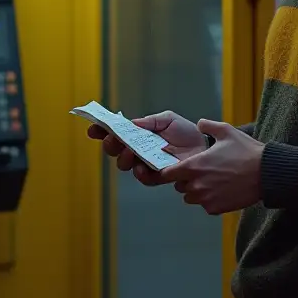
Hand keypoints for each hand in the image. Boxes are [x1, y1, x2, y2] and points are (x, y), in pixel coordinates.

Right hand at [87, 110, 206, 186]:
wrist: (204, 147)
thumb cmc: (186, 132)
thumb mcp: (168, 119)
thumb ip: (150, 121)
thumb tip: (132, 123)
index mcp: (138, 134)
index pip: (115, 132)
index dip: (101, 131)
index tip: (92, 129)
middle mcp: (138, 149)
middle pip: (114, 149)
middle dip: (110, 145)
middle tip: (112, 140)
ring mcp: (146, 163)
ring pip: (125, 164)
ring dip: (123, 158)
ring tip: (130, 152)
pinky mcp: (157, 176)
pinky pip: (144, 178)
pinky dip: (140, 174)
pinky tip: (142, 168)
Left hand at [160, 119, 263, 214]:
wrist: (266, 173)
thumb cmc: (246, 151)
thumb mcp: (226, 131)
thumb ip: (208, 126)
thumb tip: (199, 124)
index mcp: (193, 166)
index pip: (167, 174)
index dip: (171, 171)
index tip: (177, 169)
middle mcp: (196, 185)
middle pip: (179, 187)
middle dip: (186, 180)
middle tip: (202, 172)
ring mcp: (205, 199)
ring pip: (191, 198)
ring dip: (197, 192)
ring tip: (212, 182)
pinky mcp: (216, 209)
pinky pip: (205, 206)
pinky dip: (210, 200)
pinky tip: (222, 191)